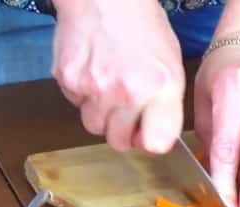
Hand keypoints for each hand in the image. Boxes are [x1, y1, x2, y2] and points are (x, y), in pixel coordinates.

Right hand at [51, 0, 184, 153]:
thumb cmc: (143, 27)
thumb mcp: (171, 66)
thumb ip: (165, 106)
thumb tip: (152, 140)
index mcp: (162, 88)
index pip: (156, 145)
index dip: (151, 140)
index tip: (148, 131)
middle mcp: (128, 92)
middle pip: (119, 142)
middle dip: (123, 131)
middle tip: (126, 109)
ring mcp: (95, 88)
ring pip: (94, 126)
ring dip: (101, 114)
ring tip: (109, 84)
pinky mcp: (68, 80)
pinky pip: (75, 104)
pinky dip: (83, 93)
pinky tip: (93, 69)